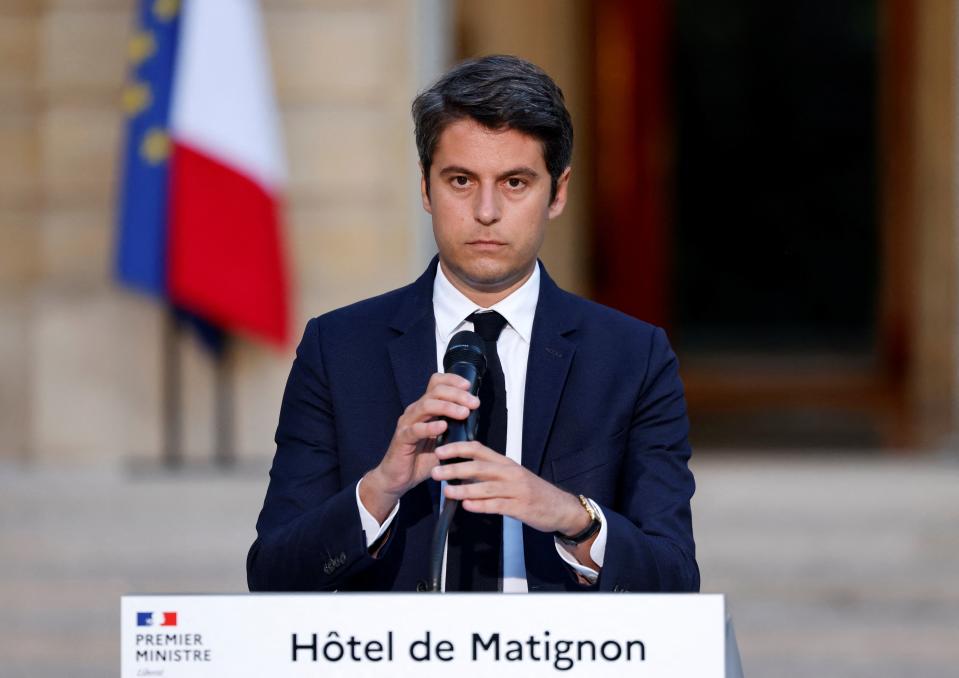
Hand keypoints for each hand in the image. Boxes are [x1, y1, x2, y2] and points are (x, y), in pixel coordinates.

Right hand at [360, 374, 479, 521]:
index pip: (436, 383)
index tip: (469, 386)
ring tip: (464, 413)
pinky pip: (415, 429)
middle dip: (457, 394)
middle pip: (435, 391)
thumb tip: (476, 421)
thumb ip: (455, 429)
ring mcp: (407, 423)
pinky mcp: (402, 439)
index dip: (452, 380)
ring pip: (426, 406)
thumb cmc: (421, 458)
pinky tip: (443, 427)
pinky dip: (430, 427)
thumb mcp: (443, 441)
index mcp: (425, 408)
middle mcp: (415, 411)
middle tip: (474, 402)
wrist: (398, 478)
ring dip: (448, 407)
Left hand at [431, 441, 591, 536]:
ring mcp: (516, 490)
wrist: (560, 507)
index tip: (440, 451)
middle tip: (436, 471)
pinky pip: (498, 505)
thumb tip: (461, 470)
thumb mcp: (511, 476)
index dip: (458, 448)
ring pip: (486, 487)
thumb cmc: (532, 491)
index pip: (479, 449)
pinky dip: (481, 506)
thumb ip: (489, 472)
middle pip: (479, 467)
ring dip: (464, 489)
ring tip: (447, 491)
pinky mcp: (520, 507)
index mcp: (505, 462)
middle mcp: (510, 473)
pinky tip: (467, 506)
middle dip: (455, 468)